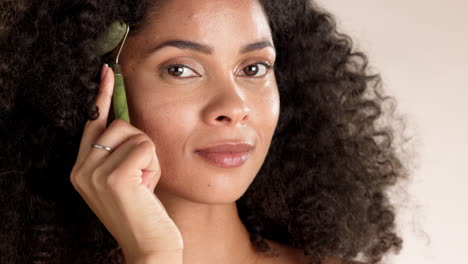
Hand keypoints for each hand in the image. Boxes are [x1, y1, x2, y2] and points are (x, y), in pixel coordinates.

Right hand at [70, 64, 183, 262]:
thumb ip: (121, 151)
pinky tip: (148, 188)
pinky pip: (146, 147)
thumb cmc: (145, 211)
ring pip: (136, 135)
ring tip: (145, 185)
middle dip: (141, 145)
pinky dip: (155, 166)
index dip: (102, 96)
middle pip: (119, 125)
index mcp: (82, 169)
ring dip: (150, 159)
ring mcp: (95, 173)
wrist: (150, 246)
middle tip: (142, 177)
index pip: (93, 123)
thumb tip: (127, 118)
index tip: (107, 71)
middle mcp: (82, 169)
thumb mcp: (128, 177)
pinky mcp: (115, 177)